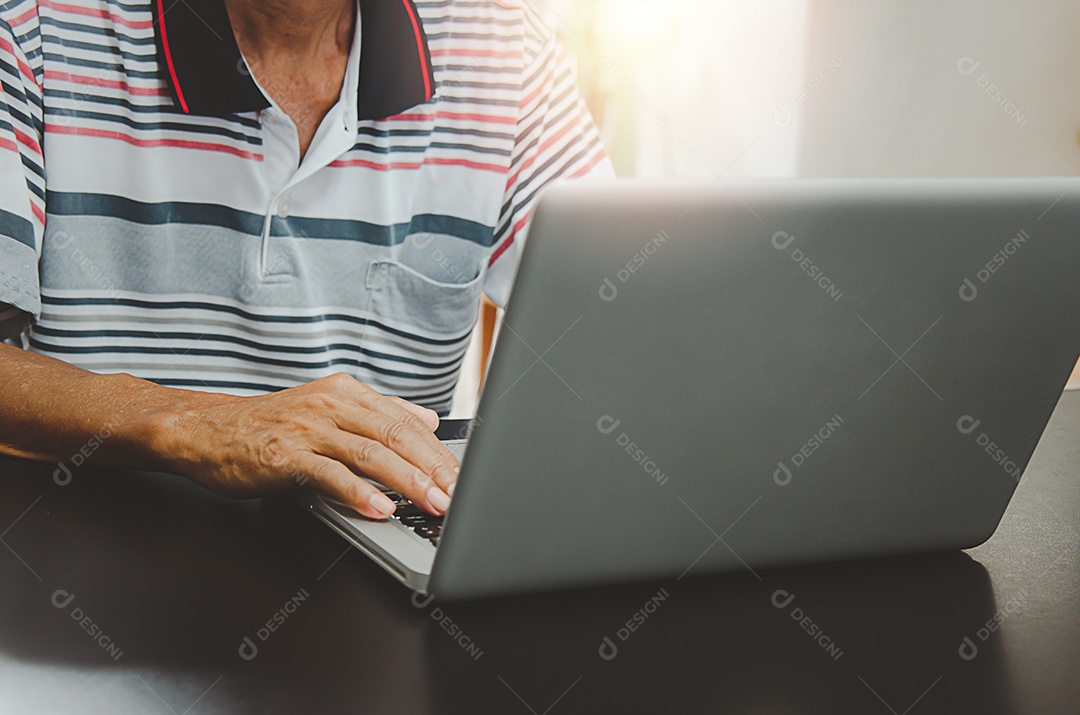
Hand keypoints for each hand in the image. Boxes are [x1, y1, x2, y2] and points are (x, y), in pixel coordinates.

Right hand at [156, 374, 459, 518]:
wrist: (208, 431)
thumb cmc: (270, 426)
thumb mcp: (330, 408)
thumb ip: (380, 412)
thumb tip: (429, 420)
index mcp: (348, 393)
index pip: (405, 422)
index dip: (437, 451)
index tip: (460, 477)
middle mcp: (331, 405)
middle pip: (395, 436)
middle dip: (431, 468)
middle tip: (455, 495)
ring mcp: (308, 428)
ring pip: (369, 454)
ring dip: (406, 482)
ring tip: (431, 503)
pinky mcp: (285, 455)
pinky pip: (329, 474)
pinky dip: (358, 493)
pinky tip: (381, 508)